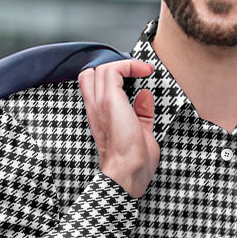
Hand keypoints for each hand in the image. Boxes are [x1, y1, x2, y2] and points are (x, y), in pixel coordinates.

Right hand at [78, 59, 157, 197]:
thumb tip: (145, 95)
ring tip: (143, 70)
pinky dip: (129, 66)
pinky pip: (114, 70)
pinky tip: (145, 71)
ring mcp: (100, 103)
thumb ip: (141, 113)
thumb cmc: (134, 163)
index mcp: (99, 117)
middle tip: (135, 73)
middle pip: (91, 74)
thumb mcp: (141, 132)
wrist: (128, 172)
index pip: (92, 86)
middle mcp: (95, 108)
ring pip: (101, 69)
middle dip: (113, 68)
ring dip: (124, 65)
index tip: (134, 78)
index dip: (110, 77)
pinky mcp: (109, 100)